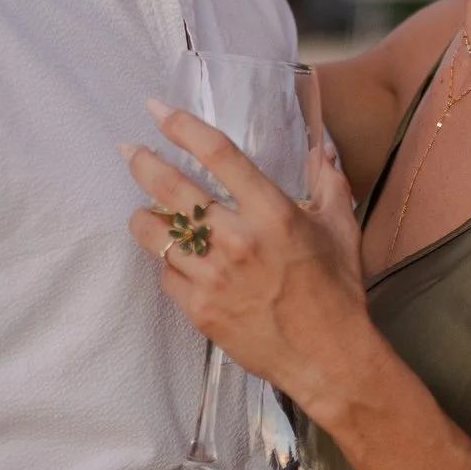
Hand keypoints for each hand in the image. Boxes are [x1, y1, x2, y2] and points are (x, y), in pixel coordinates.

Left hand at [123, 103, 377, 425]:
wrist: (328, 358)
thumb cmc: (337, 292)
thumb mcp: (342, 229)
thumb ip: (328, 182)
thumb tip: (321, 149)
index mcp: (272, 213)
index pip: (218, 155)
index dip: (182, 127)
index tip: (158, 111)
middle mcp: (238, 239)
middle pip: (171, 189)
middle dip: (143, 163)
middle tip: (129, 151)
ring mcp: (213, 276)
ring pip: (155, 234)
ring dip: (144, 217)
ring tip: (144, 211)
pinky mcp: (199, 308)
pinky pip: (165, 273)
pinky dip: (167, 262)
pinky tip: (176, 259)